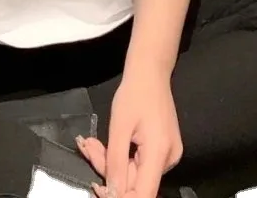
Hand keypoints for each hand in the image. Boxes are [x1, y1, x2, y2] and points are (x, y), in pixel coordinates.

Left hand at [76, 72, 182, 197]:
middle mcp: (168, 159)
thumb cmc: (134, 93)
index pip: (143, 194)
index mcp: (160, 153)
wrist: (150, 72)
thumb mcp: (119, 126)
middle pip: (136, 182)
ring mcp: (168, 155)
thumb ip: (115, 162)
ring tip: (93, 142)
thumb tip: (112, 193)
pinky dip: (121, 156)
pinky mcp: (163, 149)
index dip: (121, 197)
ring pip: (134, 173)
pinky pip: (139, 163)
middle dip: (107, 170)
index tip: (99, 187)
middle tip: (87, 148)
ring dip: (111, 161)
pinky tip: (108, 143)